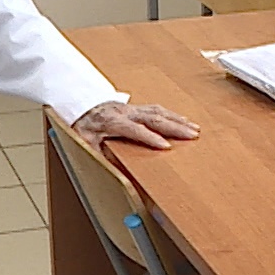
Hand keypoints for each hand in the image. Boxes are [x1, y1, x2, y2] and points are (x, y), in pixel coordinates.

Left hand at [75, 102, 199, 150]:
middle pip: (153, 118)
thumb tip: (110, 169)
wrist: (80, 104)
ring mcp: (133, 108)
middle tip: (192, 135)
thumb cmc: (83, 126)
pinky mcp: (137, 107)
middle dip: (174, 127)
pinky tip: (184, 120)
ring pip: (159, 111)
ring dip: (178, 120)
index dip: (150, 138)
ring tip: (194, 129)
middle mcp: (126, 112)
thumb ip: (96, 154)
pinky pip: (157, 109)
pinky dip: (173, 115)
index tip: (166, 147)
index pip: (135, 129)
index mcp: (113, 122)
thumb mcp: (83, 142)